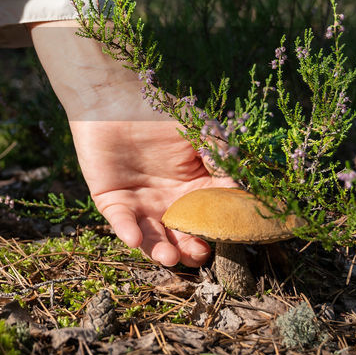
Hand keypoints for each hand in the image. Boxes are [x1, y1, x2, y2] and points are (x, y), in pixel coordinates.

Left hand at [30, 21, 235, 266]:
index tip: (230, 238)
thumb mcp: (198, 131)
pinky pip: (121, 223)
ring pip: (154, 238)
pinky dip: (128, 232)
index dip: (221, 229)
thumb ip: (220, 158)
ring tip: (169, 256)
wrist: (112, 97)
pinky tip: (134, 239)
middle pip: (184, 236)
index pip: (212, 217)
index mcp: (194, 188)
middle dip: (191, 249)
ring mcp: (141, 205)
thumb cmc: (158, 110)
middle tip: (198, 253)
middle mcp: (169, 202)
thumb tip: (243, 188)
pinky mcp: (113, 202)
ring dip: (161, 251)